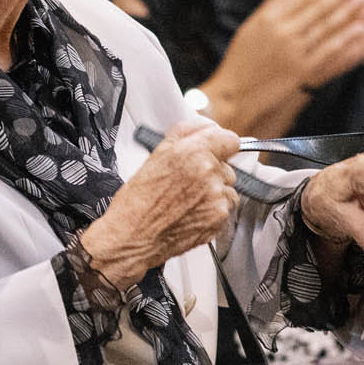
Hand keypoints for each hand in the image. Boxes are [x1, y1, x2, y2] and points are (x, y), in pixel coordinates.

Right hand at [77, 118, 239, 288]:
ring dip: (214, 191)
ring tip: (188, 199)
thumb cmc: (137, 200)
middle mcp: (209, 173)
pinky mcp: (219, 218)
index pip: (230, 139)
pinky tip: (191, 211)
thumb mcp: (155, 155)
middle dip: (213, 170)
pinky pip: (225, 208)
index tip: (216, 149)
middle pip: (228, 165)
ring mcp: (216, 197)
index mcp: (193, 153)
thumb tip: (203, 127)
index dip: (221, 144)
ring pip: (228, 188)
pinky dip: (212, 209)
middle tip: (190, 180)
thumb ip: (184, 134)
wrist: (133, 236)